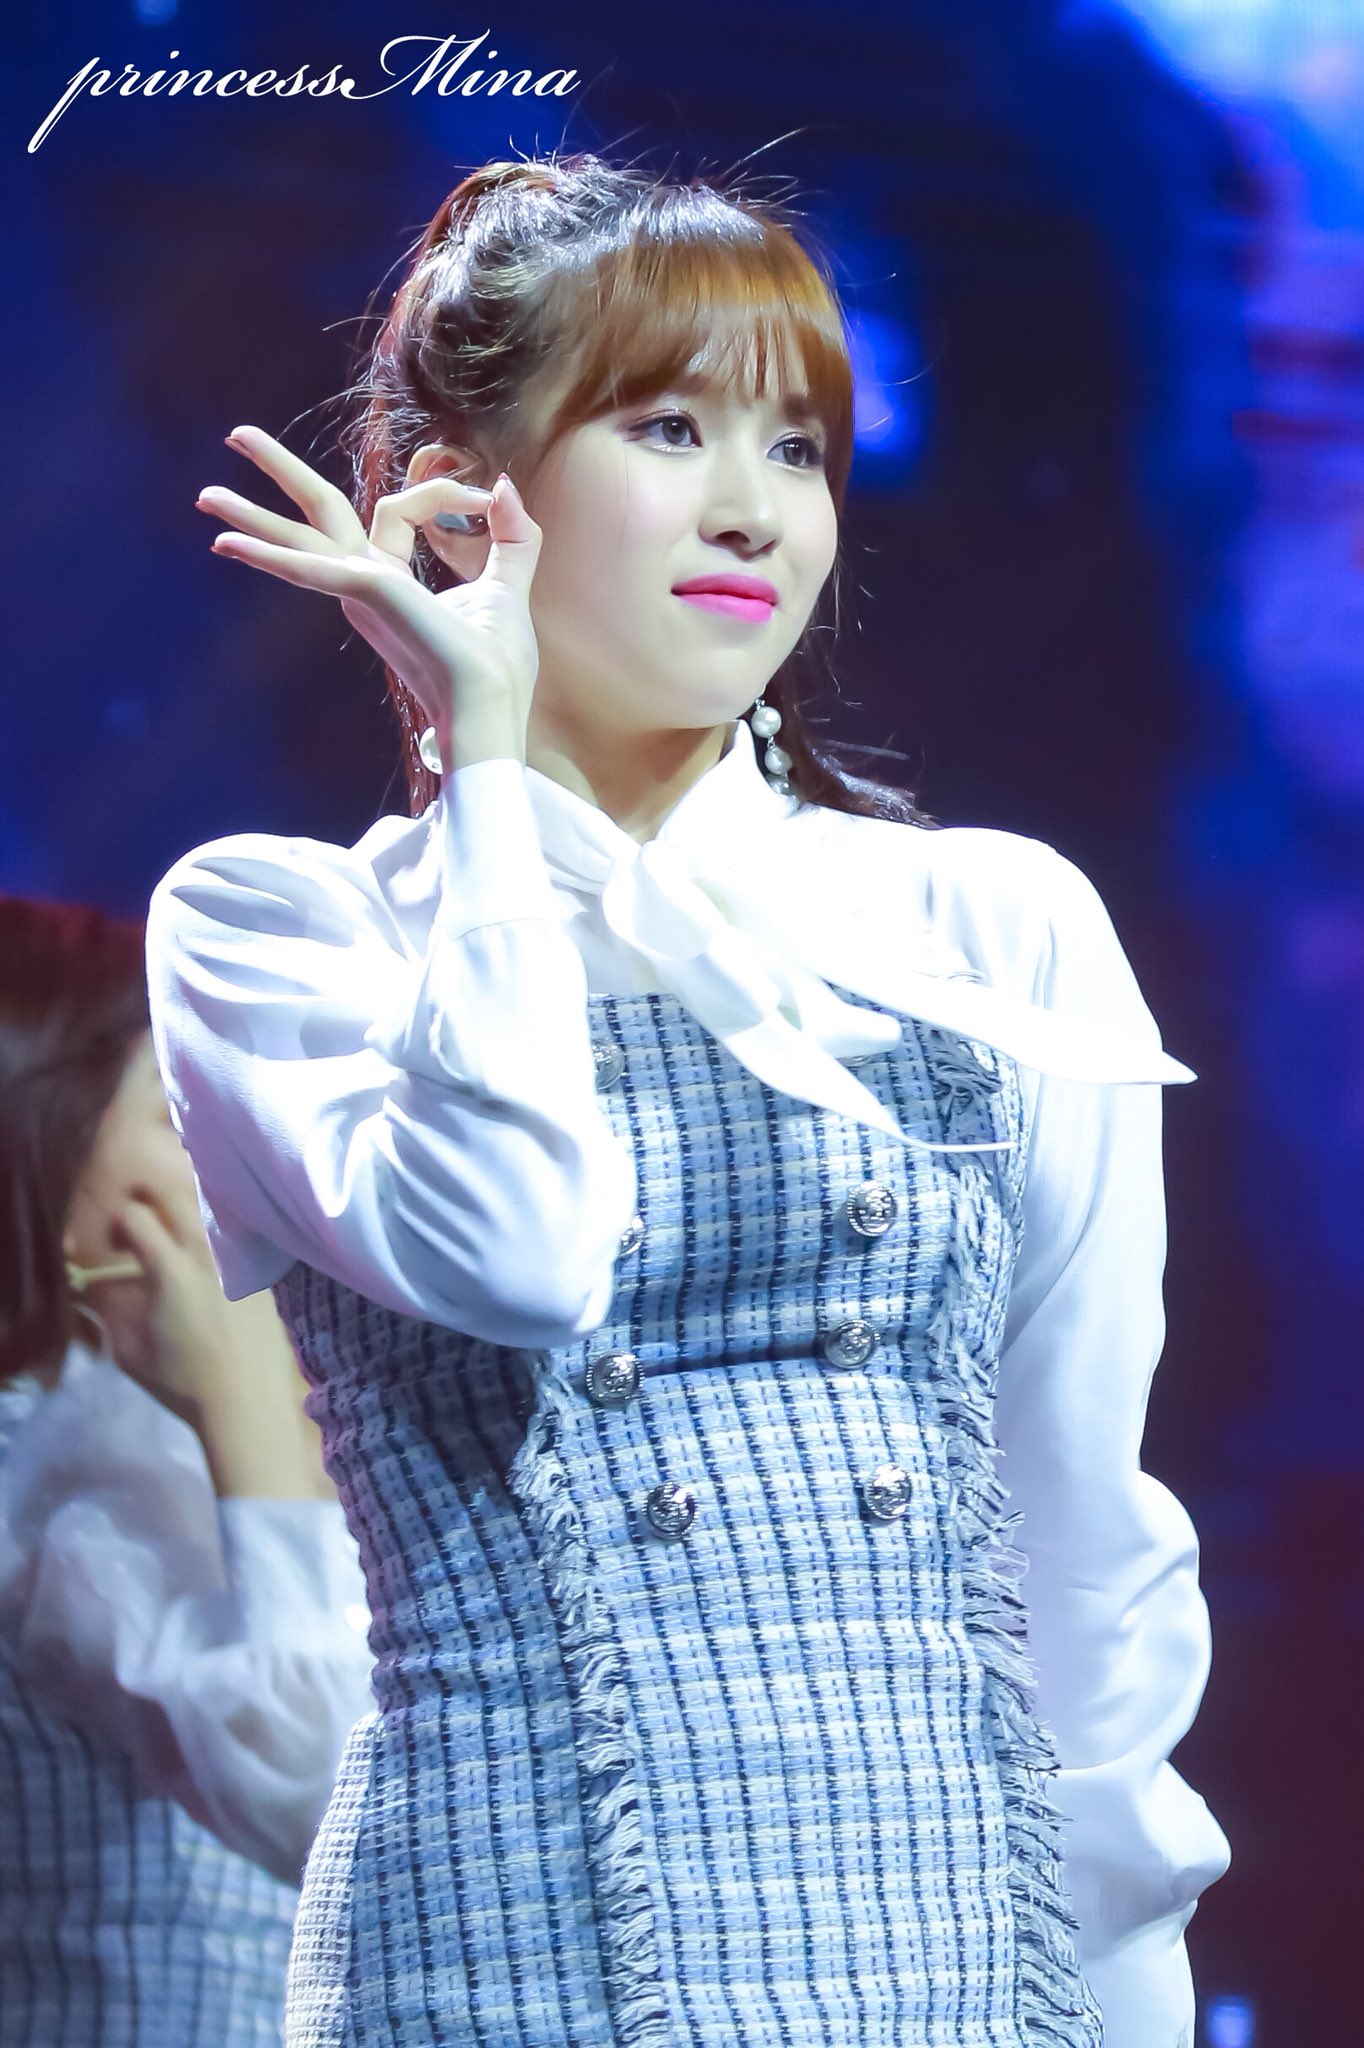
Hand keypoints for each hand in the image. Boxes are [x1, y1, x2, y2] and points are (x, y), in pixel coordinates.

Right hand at [92, 1178, 332, 1498]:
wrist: (247, 1401)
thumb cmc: (182, 1381)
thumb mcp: (129, 1350)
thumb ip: (108, 1306)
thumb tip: (90, 1280)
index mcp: (170, 1268)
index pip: (134, 1215)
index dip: (117, 1223)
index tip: (114, 1247)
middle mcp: (207, 1252)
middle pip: (176, 1191)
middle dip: (150, 1197)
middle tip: (143, 1223)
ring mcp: (238, 1257)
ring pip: (210, 1207)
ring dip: (186, 1211)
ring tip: (176, 1238)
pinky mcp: (260, 1270)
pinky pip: (234, 1234)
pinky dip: (215, 1234)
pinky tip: (210, 1264)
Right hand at [195, 425, 543, 763]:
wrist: (491, 708)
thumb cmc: (496, 667)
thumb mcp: (509, 585)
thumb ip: (512, 535)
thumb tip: (503, 485)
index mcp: (390, 581)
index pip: (400, 508)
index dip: (443, 491)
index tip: (486, 499)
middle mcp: (365, 584)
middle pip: (318, 512)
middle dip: (279, 471)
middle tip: (237, 435)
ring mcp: (360, 591)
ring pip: (303, 533)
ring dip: (253, 511)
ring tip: (204, 494)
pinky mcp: (365, 595)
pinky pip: (312, 566)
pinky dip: (270, 556)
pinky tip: (226, 545)